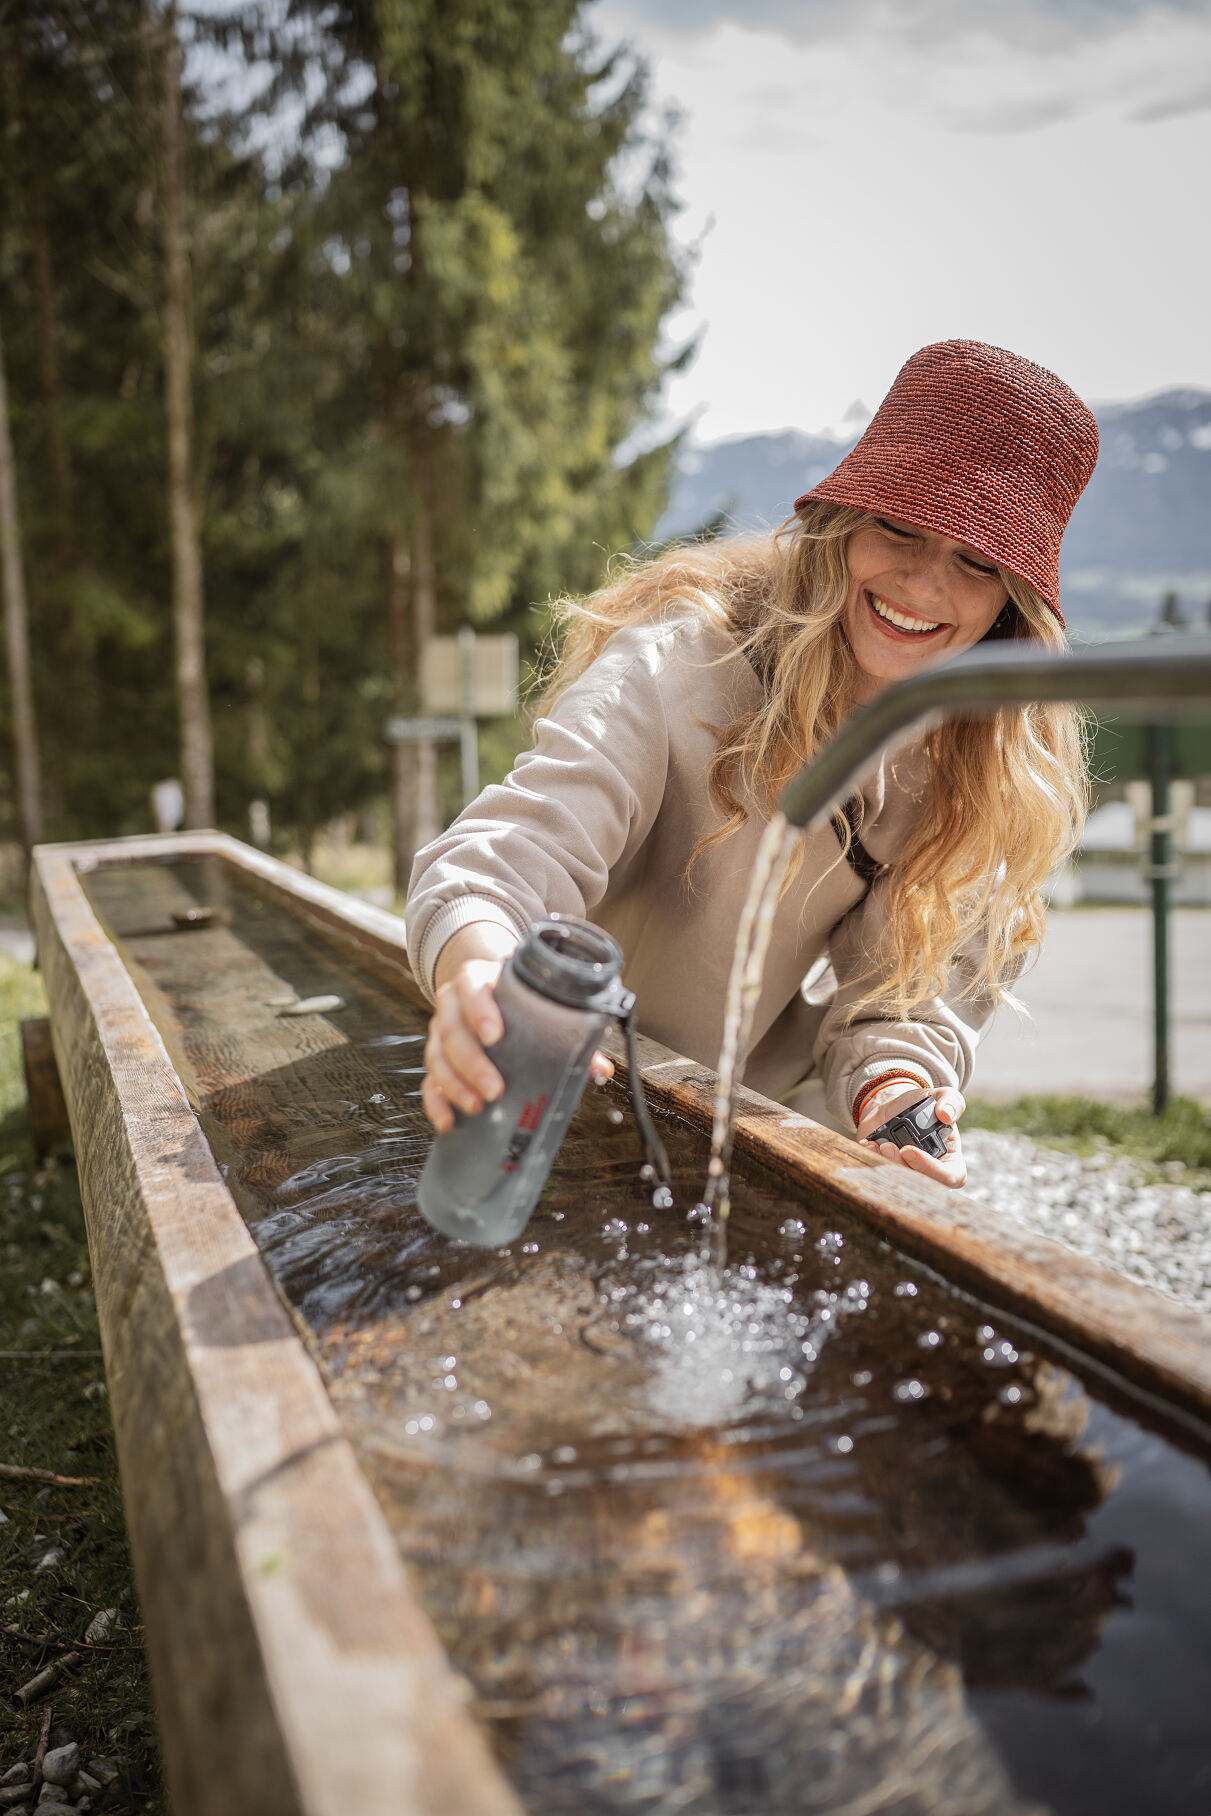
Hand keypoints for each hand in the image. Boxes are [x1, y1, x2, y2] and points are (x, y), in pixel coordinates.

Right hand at [421, 924, 613, 1132]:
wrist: (489, 995)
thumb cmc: (520, 1005)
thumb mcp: (541, 1008)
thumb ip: (570, 1035)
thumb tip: (601, 1072)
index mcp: (479, 980)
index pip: (471, 986)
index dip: (479, 1008)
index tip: (495, 1035)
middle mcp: (453, 1005)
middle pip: (450, 1028)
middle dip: (471, 1062)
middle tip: (495, 1089)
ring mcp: (440, 1032)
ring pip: (436, 1056)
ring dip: (455, 1085)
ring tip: (478, 1107)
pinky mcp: (436, 1059)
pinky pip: (428, 1082)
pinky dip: (436, 1103)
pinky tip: (448, 1122)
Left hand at [855, 1083, 966, 1189]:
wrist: (892, 1107)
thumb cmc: (921, 1106)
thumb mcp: (940, 1096)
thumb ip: (951, 1101)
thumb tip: (947, 1115)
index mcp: (950, 1161)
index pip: (950, 1177)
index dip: (930, 1168)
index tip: (908, 1150)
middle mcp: (929, 1173)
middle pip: (920, 1185)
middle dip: (901, 1166)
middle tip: (887, 1146)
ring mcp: (906, 1175)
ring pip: (898, 1182)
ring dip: (885, 1165)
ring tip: (880, 1144)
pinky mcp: (886, 1173)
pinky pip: (879, 1176)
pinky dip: (871, 1161)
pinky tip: (868, 1144)